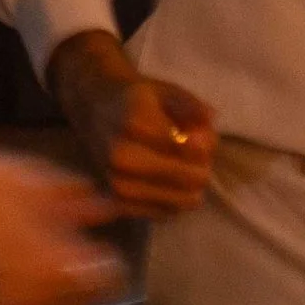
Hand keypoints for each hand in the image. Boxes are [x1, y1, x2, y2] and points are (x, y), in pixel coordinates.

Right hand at [0, 141, 120, 304]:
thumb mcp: (31, 181)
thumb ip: (75, 201)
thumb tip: (106, 210)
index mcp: (55, 268)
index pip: (106, 280)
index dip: (106, 260)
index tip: (97, 245)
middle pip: (76, 302)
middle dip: (78, 277)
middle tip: (61, 246)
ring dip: (46, 298)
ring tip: (27, 263)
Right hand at [49, 29, 217, 217]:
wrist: (94, 109)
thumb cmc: (138, 99)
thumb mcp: (166, 92)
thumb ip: (191, 106)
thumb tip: (210, 120)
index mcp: (134, 123)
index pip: (188, 149)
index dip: (206, 146)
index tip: (205, 136)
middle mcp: (121, 155)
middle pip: (187, 179)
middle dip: (202, 168)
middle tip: (198, 155)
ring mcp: (117, 181)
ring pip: (179, 200)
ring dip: (191, 187)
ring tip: (183, 167)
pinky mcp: (117, 201)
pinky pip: (164, 212)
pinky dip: (175, 199)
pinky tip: (169, 181)